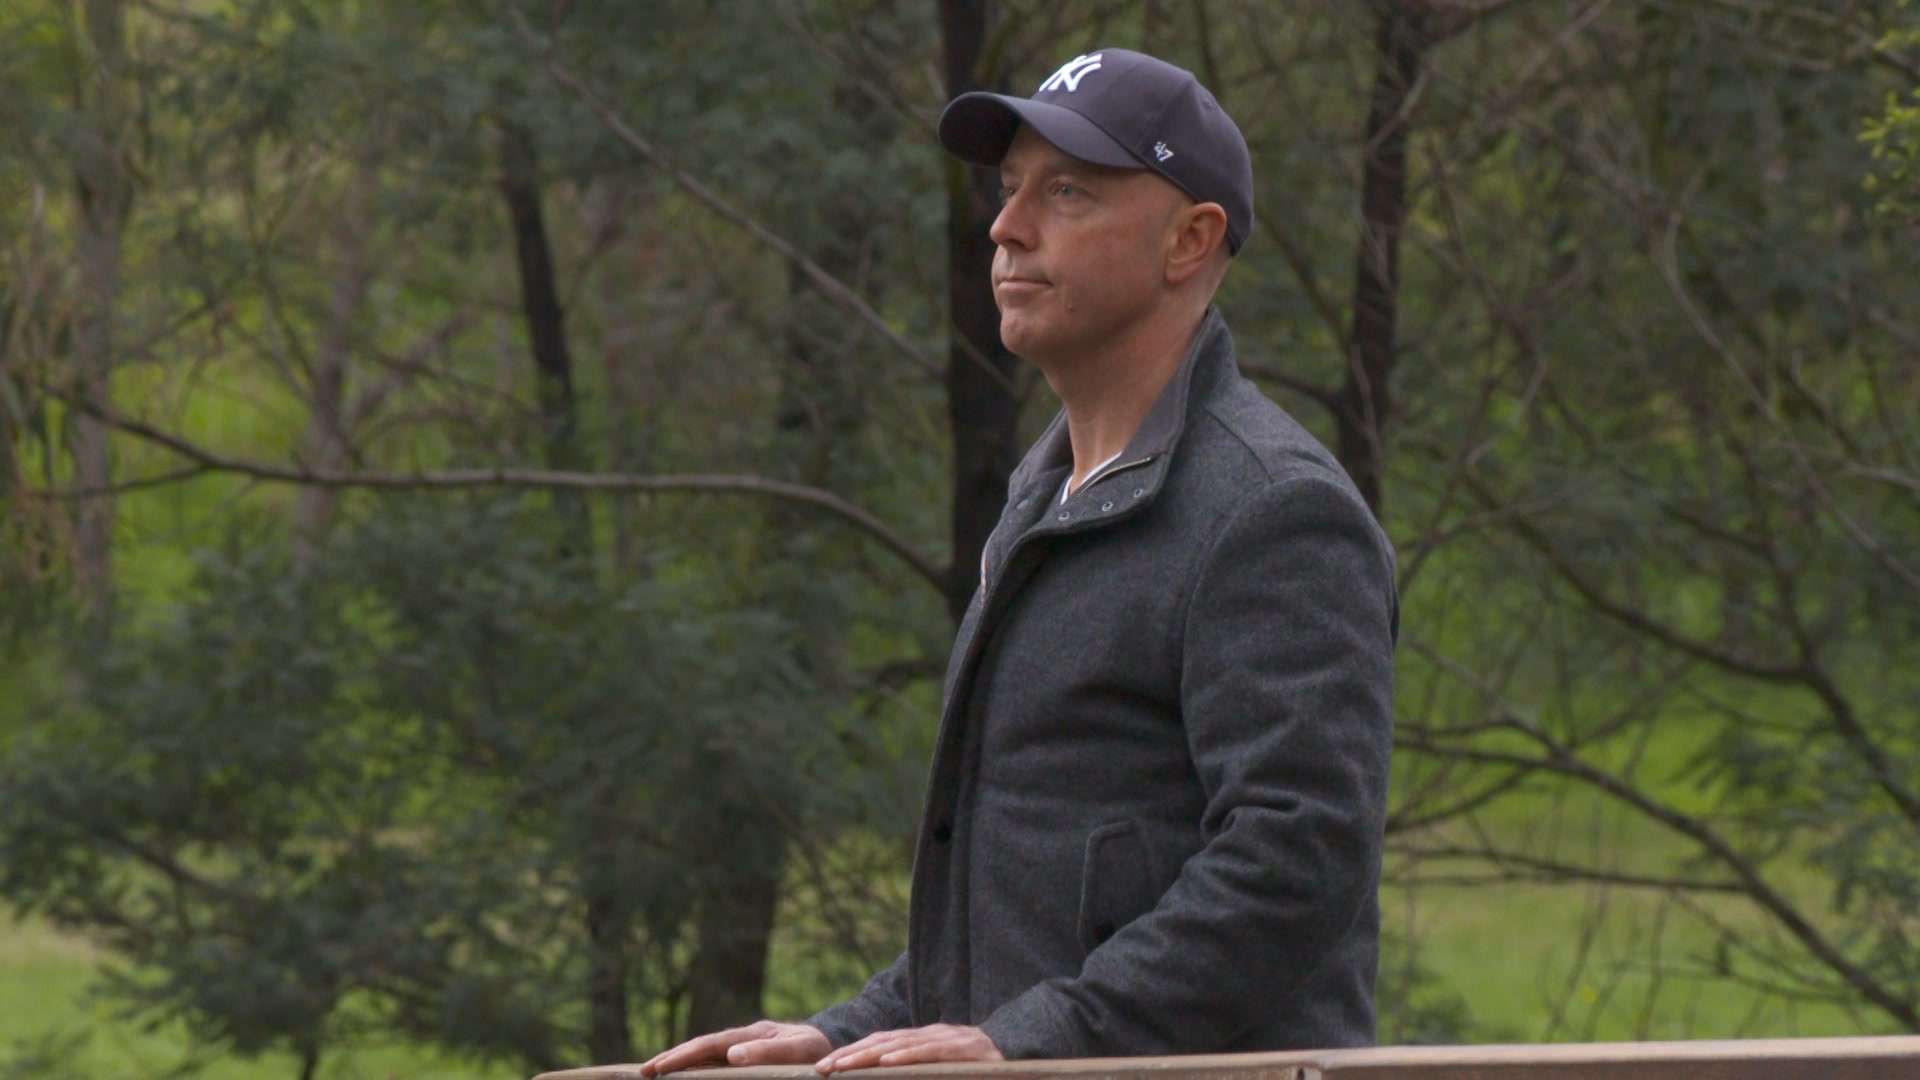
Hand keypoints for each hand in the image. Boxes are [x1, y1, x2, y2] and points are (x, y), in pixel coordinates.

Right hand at [639, 1020, 831, 1075]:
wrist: (832, 1044)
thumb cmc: (817, 1050)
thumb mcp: (798, 1050)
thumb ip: (768, 1051)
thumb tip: (731, 1055)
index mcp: (752, 1034)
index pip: (709, 1046)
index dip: (682, 1056)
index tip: (658, 1067)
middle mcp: (744, 1038)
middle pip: (701, 1048)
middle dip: (672, 1058)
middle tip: (643, 1072)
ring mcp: (744, 1046)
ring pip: (705, 1054)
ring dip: (681, 1063)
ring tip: (655, 1072)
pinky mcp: (748, 1055)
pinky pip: (717, 1062)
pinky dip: (698, 1067)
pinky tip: (686, 1075)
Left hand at [813, 1024, 1003, 1072]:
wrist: (1020, 1052)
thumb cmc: (979, 1067)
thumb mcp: (943, 1067)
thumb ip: (919, 1069)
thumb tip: (889, 1073)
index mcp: (923, 1039)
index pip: (881, 1043)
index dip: (854, 1052)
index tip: (827, 1066)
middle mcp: (931, 1035)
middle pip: (883, 1042)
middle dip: (851, 1055)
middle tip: (823, 1069)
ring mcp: (946, 1039)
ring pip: (900, 1046)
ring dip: (869, 1056)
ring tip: (844, 1067)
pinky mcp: (962, 1050)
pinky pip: (930, 1052)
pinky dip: (907, 1057)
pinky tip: (887, 1062)